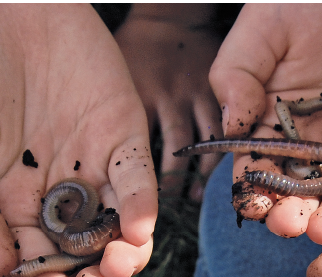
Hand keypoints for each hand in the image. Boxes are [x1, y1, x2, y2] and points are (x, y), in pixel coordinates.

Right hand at [0, 4, 157, 276]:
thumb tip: (2, 269)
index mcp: (10, 212)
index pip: (37, 270)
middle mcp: (55, 201)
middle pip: (84, 261)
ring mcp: (92, 171)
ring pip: (118, 233)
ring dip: (123, 259)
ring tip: (117, 267)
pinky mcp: (122, 138)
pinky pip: (138, 183)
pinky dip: (140, 208)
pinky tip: (136, 229)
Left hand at [114, 4, 223, 199]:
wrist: (171, 18)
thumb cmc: (136, 54)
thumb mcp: (115, 81)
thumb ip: (111, 120)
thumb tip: (102, 166)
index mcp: (139, 95)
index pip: (138, 149)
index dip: (136, 183)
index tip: (132, 207)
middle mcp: (169, 98)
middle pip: (172, 154)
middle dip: (170, 186)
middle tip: (163, 212)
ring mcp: (195, 96)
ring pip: (200, 146)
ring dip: (197, 177)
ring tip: (192, 199)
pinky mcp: (217, 94)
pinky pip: (219, 133)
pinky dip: (215, 159)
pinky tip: (209, 181)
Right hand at [209, 4, 321, 236]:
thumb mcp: (265, 25)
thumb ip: (237, 75)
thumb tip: (230, 129)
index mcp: (278, 124)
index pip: (261, 171)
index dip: (254, 193)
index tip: (253, 205)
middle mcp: (319, 142)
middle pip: (303, 194)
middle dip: (295, 215)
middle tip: (292, 224)